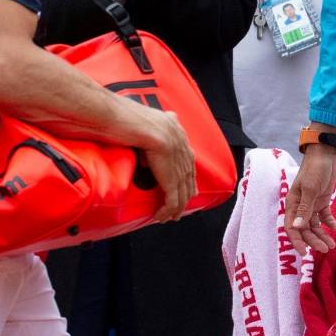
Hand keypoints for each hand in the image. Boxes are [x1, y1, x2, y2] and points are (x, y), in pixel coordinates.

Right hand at [135, 106, 196, 221]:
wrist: (145, 127)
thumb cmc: (146, 119)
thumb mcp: (163, 117)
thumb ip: (168, 119)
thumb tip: (169, 118)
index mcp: (184, 144)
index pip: (189, 166)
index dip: (186, 179)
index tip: (184, 188)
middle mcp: (186, 159)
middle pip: (189, 184)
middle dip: (184, 198)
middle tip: (178, 209)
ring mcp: (180, 172)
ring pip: (182, 196)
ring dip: (175, 210)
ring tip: (168, 217)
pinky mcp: (172, 182)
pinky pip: (172, 203)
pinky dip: (166, 212)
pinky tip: (160, 217)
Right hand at [285, 144, 335, 255]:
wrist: (326, 153)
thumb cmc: (315, 168)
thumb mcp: (310, 189)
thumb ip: (304, 209)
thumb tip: (297, 227)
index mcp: (293, 203)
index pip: (291, 227)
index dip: (296, 241)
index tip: (304, 253)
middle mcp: (300, 205)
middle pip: (304, 229)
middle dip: (313, 240)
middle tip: (326, 249)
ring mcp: (311, 203)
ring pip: (314, 225)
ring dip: (321, 235)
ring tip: (331, 245)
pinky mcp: (322, 200)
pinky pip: (324, 216)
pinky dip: (329, 223)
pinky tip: (335, 228)